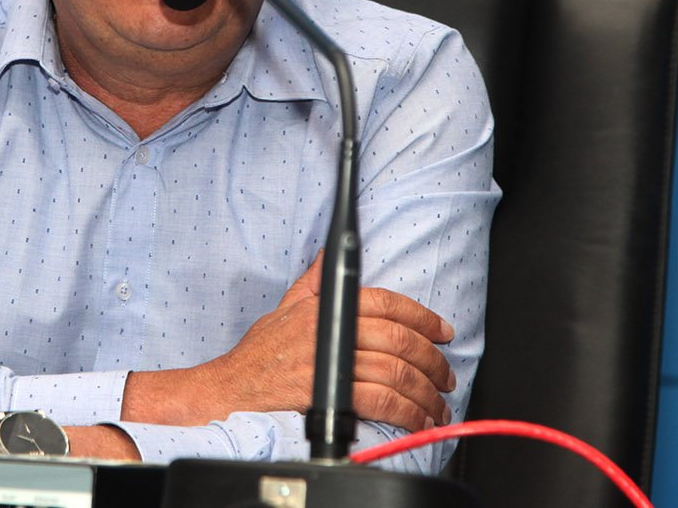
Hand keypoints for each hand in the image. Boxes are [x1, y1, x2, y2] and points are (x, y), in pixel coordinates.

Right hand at [122, 252, 456, 432]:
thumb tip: (329, 255)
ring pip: (395, 372)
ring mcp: (331, 362)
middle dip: (432, 360)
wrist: (231, 391)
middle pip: (399, 339)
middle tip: (446, 375)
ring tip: (437, 406)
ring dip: (425, 393)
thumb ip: (314, 281)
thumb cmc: (259, 353)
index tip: (442, 332)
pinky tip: (417, 421)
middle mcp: (331, 329)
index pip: (386, 302)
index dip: (422, 316)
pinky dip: (406, 413)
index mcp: (327, 306)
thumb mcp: (286, 305)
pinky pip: (381, 401)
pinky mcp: (330, 394)